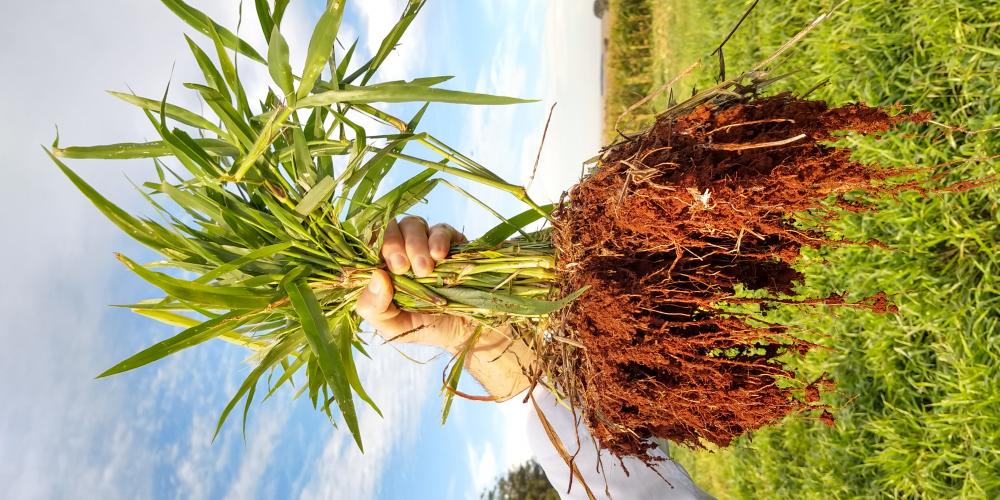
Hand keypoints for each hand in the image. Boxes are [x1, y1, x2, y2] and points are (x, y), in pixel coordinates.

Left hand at [354, 216, 535, 399]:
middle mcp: (401, 250)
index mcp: (381, 266)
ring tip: (425, 270)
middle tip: (402, 268)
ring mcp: (425, 243)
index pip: (367, 244)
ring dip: (415, 244)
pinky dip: (438, 239)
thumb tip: (376, 276)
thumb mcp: (392, 326)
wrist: (463, 330)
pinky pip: (440, 229)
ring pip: (412, 225)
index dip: (372, 248)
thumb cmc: (423, 327)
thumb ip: (374, 307)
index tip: (385, 268)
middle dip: (393, 245)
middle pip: (389, 229)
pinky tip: (440, 256)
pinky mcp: (450, 241)